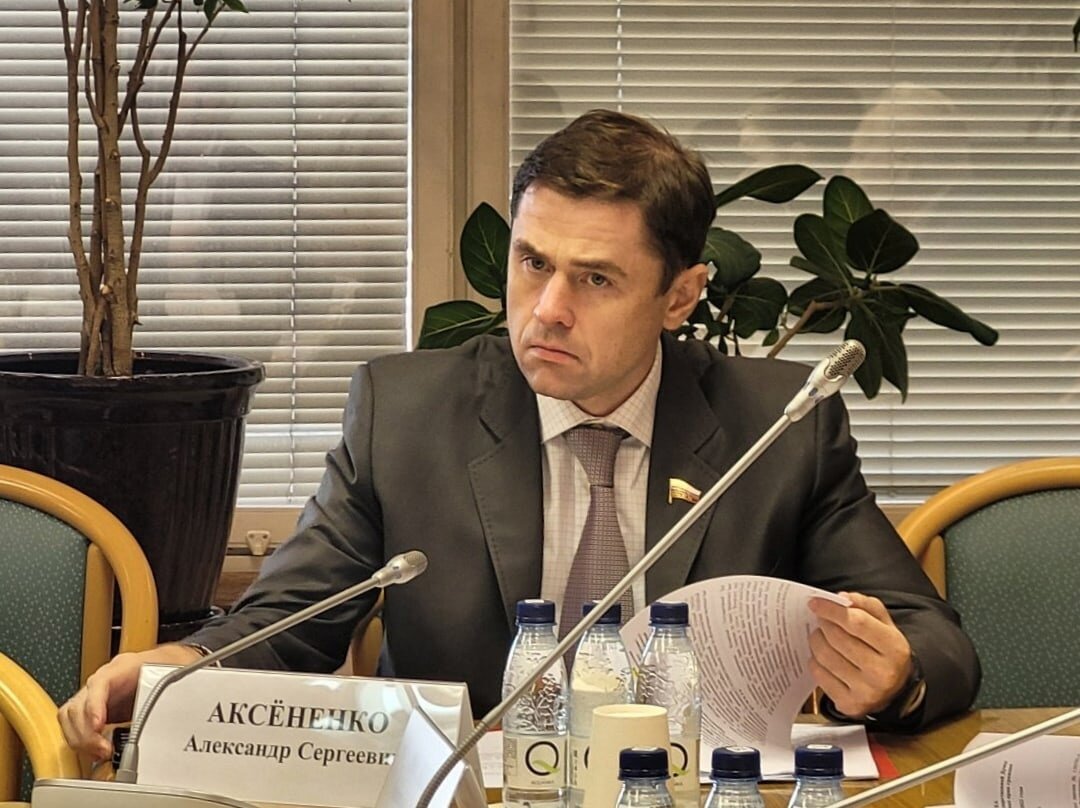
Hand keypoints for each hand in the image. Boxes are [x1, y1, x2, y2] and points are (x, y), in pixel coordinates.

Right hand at [58, 644, 202, 761]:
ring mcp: (94, 693)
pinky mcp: (92, 708)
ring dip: (81, 739)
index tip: (98, 726)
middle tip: (103, 750)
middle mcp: (103, 679)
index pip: (99, 684)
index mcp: (123, 667)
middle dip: (86, 733)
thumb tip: (166, 716)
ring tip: (100, 753)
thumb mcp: (171, 677)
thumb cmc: (167, 668)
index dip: (94, 706)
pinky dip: (81, 741)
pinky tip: (96, 751)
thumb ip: (165, 695)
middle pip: (78, 705)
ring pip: (70, 716)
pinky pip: (74, 724)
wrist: (165, 663)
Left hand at [807, 592, 913, 717]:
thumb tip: (842, 598)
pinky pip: (819, 674)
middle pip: (837, 638)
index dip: (832, 610)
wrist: (895, 690)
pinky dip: (815, 661)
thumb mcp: (885, 625)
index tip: (815, 602)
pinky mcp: (849, 704)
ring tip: (820, 635)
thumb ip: (866, 606)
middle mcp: (882, 673)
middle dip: (823, 623)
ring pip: (824, 655)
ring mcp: (865, 692)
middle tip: (820, 618)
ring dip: (816, 640)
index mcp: (894, 648)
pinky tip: (823, 657)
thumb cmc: (885, 652)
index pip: (856, 622)